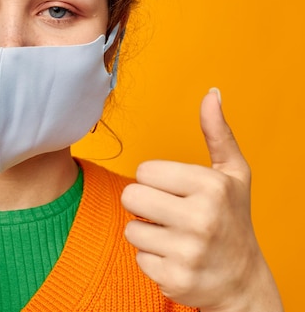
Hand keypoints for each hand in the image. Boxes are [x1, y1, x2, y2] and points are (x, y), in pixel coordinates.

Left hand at [121, 89, 282, 311]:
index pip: (144, 171)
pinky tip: (175, 257)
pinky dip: (152, 258)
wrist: (242, 280)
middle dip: (145, 204)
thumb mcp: (232, 174)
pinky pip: (137, 257)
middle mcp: (201, 219)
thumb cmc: (233, 219)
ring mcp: (188, 252)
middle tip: (169, 213)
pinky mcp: (174, 279)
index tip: (176, 191)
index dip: (156, 180)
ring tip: (174, 236)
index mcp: (210, 186)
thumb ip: (217, 133)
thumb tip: (211, 93)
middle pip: (131, 197)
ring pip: (130, 229)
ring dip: (147, 232)